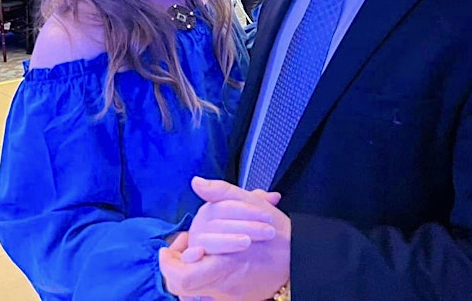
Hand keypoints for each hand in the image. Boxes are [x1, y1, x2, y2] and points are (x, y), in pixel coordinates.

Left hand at [161, 177, 289, 299]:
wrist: (302, 257)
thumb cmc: (278, 232)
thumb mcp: (251, 205)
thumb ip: (221, 192)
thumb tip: (197, 182)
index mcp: (223, 265)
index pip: (182, 277)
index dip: (170, 264)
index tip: (169, 248)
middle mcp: (222, 286)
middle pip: (182, 288)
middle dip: (175, 269)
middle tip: (178, 251)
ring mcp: (228, 295)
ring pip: (192, 293)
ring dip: (188, 274)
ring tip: (193, 255)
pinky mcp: (235, 298)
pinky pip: (207, 294)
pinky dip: (203, 279)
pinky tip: (208, 263)